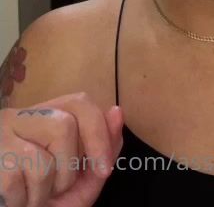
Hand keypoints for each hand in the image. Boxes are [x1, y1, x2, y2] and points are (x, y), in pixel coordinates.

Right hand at [0, 92, 123, 206]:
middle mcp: (21, 117)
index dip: (98, 132)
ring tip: (32, 196)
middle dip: (70, 168)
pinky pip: (20, 180)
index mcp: (44, 116)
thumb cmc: (45, 201)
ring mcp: (3, 135)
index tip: (104, 169)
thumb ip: (101, 151)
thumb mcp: (78, 181)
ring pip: (43, 158)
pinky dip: (25, 201)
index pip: (79, 102)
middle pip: (64, 125)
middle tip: (57, 189)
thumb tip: (117, 112)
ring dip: (46, 190)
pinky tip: (16, 200)